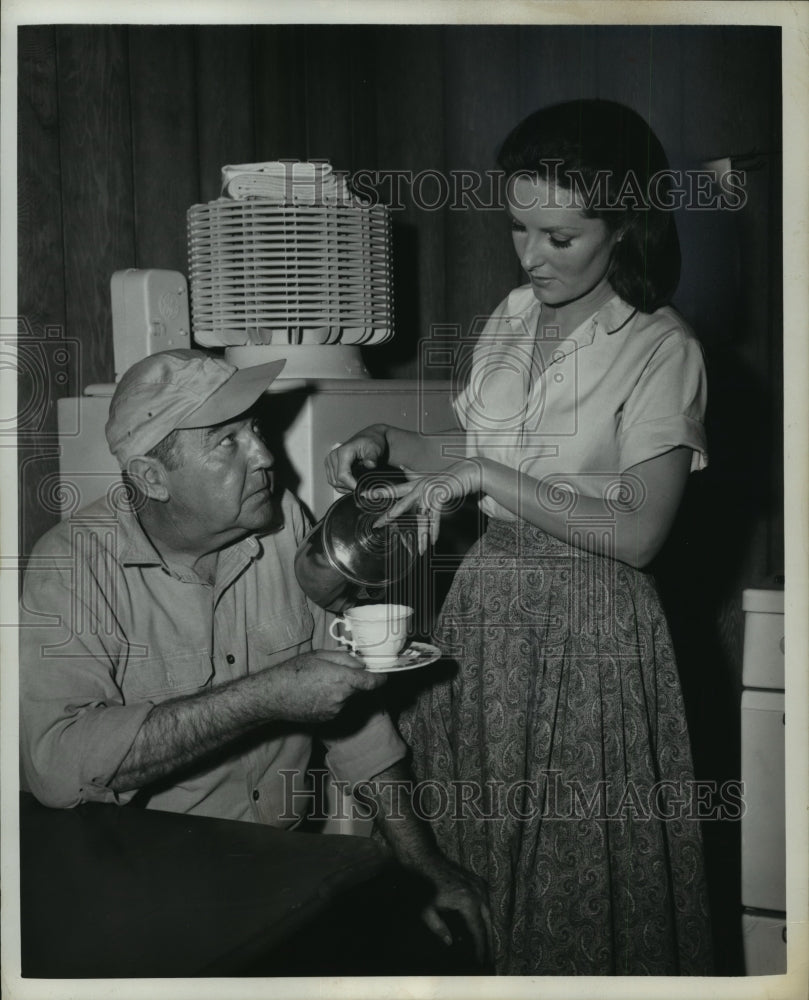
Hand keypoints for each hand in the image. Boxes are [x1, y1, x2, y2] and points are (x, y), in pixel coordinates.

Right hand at [267, 649, 384, 723]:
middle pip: (359, 689)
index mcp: (343, 680)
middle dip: (354, 681)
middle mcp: (342, 698)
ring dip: (342, 691)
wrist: (273, 695)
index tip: (383, 675)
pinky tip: (315, 694)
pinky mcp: (327, 719)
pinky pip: (337, 707)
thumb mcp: (320, 655)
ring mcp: (335, 711)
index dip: (380, 678)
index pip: (373, 682)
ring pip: (347, 698)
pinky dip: (332, 700)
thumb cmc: (294, 671)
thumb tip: (361, 664)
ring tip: (320, 683)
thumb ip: (345, 659)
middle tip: (336, 672)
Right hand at [325, 426, 388, 491]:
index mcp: (343, 452)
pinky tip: (351, 483)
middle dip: (350, 487)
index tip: (362, 489)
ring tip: (357, 484)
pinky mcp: (329, 465)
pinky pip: (332, 481)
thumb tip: (370, 465)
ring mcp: (330, 461)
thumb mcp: (375, 448)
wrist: (367, 439)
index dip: (352, 485)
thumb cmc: (370, 443)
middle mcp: (333, 456)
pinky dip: (341, 485)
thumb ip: (372, 457)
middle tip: (363, 487)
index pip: (342, 475)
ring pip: (334, 483)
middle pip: (337, 481)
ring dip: (345, 487)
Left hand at [370, 459, 485, 553]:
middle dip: (389, 516)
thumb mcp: (428, 477)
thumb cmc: (446, 477)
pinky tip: (432, 541)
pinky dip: (434, 530)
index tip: (363, 495)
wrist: (468, 472)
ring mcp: (430, 492)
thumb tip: (402, 466)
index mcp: (415, 484)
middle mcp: (420, 488)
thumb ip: (413, 473)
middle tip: (377, 524)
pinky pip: (435, 518)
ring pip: (421, 517)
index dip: (378, 492)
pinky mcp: (441, 496)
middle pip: (401, 504)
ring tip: (419, 549)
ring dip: (422, 535)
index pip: (393, 490)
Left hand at [418, 856, 492, 965]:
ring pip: (489, 911)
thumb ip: (439, 928)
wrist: (425, 859)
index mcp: (467, 901)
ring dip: (488, 928)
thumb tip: (450, 942)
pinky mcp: (476, 880)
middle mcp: (478, 893)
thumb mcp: (427, 910)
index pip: (478, 930)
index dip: (480, 948)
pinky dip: (485, 915)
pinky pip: (486, 901)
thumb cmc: (424, 884)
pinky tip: (482, 925)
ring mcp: (478, 884)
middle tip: (488, 959)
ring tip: (487, 946)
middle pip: (488, 922)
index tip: (481, 961)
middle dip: (489, 942)